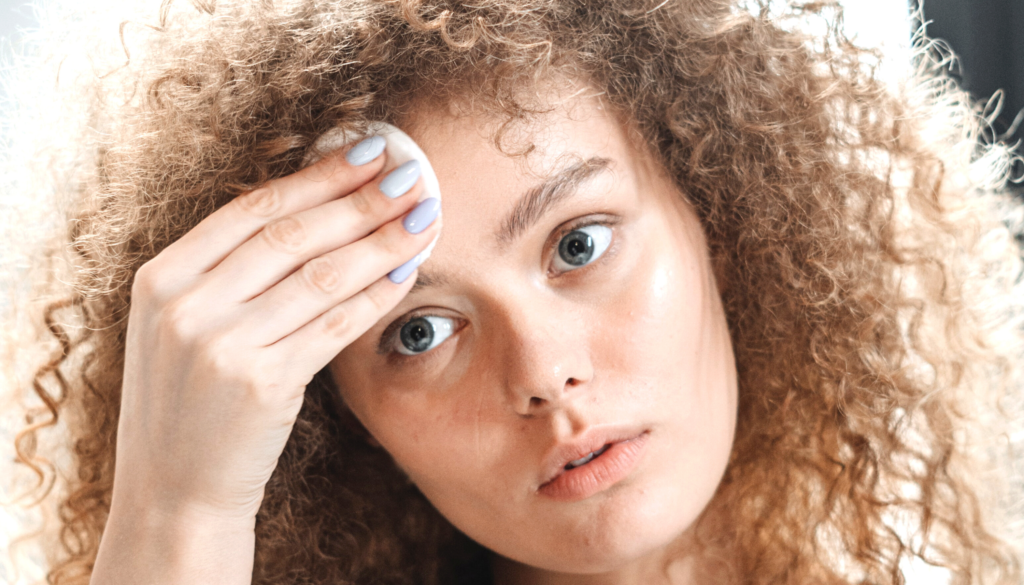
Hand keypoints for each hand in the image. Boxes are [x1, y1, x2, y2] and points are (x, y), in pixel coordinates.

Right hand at [113, 138, 439, 523]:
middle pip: (291, 235)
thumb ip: (226, 273)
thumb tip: (317, 213)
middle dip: (361, 201)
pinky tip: (408, 273)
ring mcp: (220, 344)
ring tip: (424, 217)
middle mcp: (185, 305)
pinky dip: (375, 296)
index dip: (318, 176)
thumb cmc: (188, 403)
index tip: (368, 151)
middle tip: (413, 176)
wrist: (172, 492)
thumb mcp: (181, 327)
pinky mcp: (262, 384)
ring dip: (381, 242)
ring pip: (320, 276)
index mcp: (161, 279)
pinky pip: (334, 326)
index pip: (253, 210)